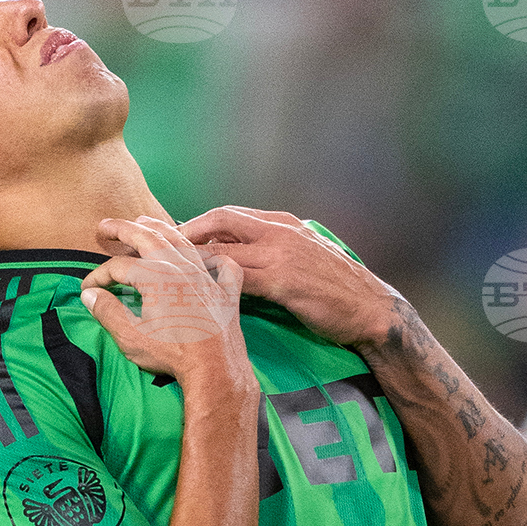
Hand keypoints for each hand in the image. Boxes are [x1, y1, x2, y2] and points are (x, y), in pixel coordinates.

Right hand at [84, 217, 247, 382]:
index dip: (99, 276)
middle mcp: (183, 268)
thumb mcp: (132, 337)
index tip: (89, 289)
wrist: (216, 372)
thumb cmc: (175, 356)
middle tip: (105, 226)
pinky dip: (213, 258)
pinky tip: (207, 258)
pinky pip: (223, 267)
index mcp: (157, 277)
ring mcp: (207, 278)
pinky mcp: (226, 293)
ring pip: (181, 242)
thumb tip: (90, 296)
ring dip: (159, 230)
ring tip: (144, 224)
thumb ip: (107, 312)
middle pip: (148, 238)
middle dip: (123, 229)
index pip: (119, 267)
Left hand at [177, 205, 393, 350]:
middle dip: (182, 230)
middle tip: (153, 243)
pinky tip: (189, 295)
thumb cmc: (338, 291)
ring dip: (186, 259)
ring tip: (159, 269)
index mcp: (283, 223)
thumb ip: (273, 253)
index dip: (195, 223)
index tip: (169, 235)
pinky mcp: (284, 282)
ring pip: (222, 249)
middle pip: (219, 220)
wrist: (373, 310)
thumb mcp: (304, 259)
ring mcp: (281, 255)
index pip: (228, 214)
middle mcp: (279, 232)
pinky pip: (236, 278)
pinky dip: (210, 283)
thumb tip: (241, 261)